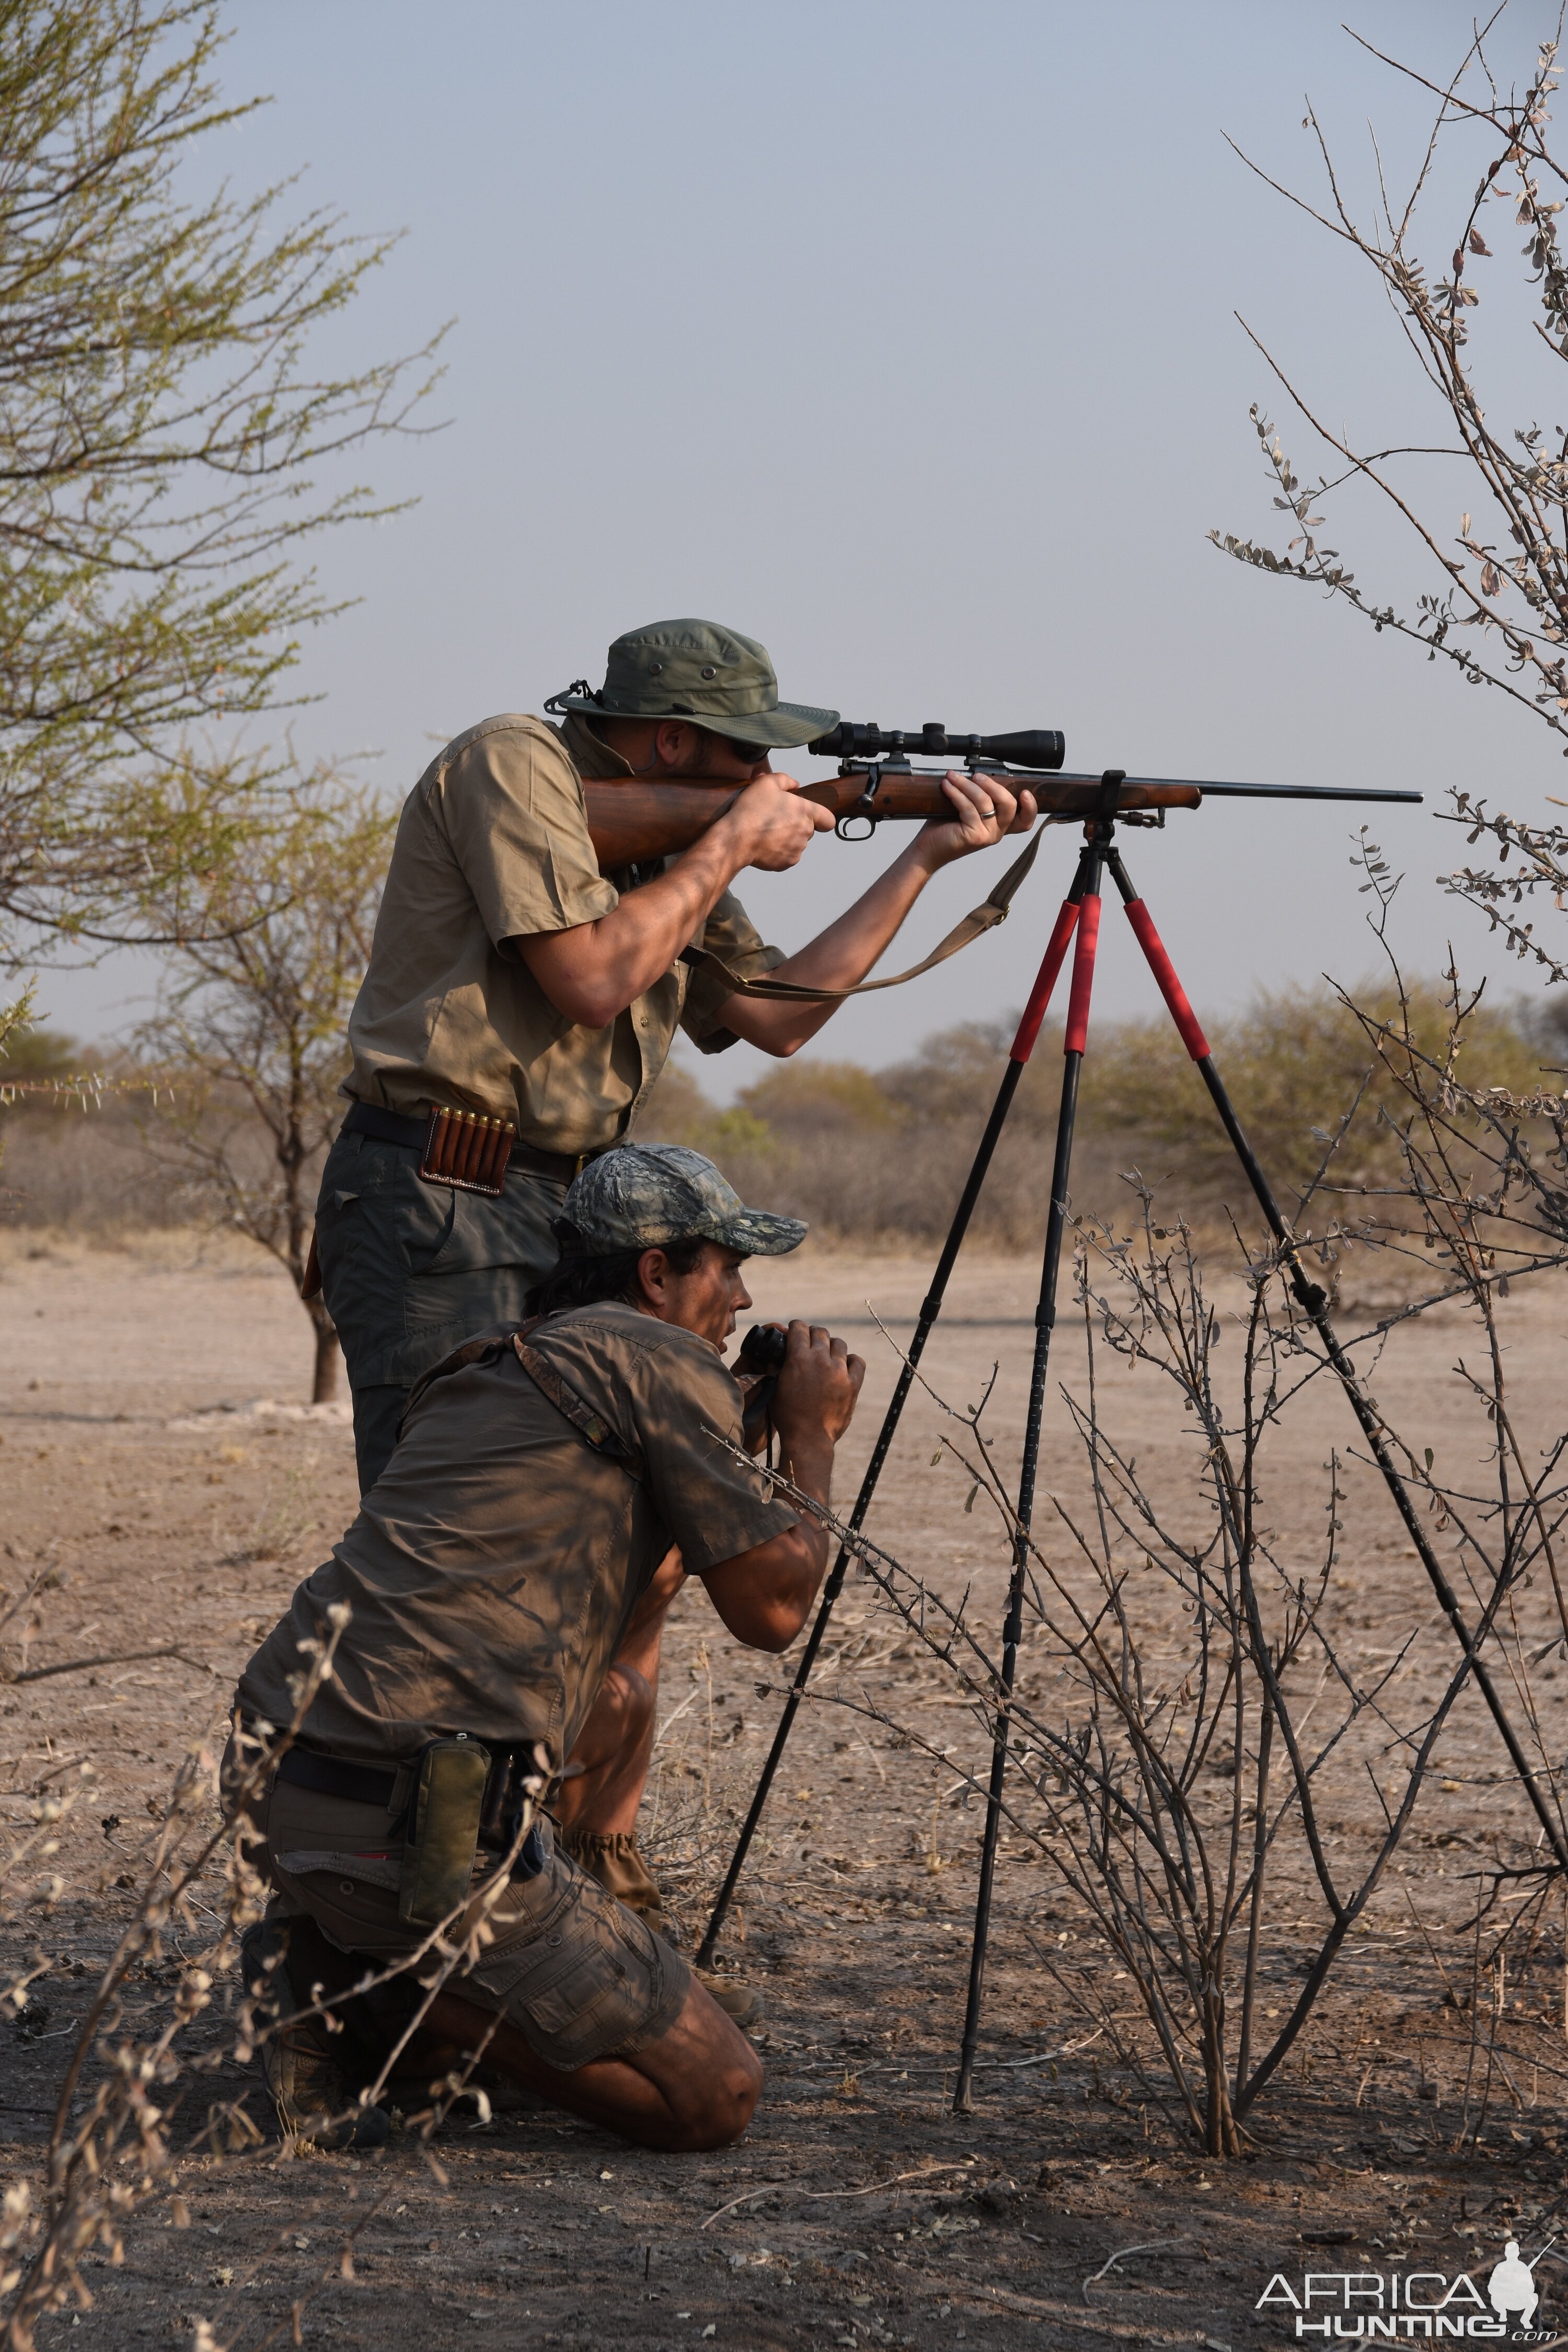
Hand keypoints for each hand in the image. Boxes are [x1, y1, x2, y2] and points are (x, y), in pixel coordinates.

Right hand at [717, 770, 834, 872]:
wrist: (736, 838)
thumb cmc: (751, 812)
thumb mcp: (767, 783)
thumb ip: (785, 780)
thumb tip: (795, 785)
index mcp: (805, 812)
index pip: (828, 819)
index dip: (823, 818)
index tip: (816, 818)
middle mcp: (805, 832)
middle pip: (808, 829)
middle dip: (796, 824)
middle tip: (777, 818)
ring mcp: (797, 849)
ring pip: (797, 842)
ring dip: (787, 837)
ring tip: (768, 831)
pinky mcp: (787, 862)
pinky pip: (787, 855)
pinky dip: (779, 850)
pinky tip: (766, 843)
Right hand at [771, 1321, 864, 1452]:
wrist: (808, 1438)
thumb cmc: (788, 1416)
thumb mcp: (775, 1388)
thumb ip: (778, 1368)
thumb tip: (778, 1358)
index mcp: (798, 1358)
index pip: (799, 1327)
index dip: (796, 1327)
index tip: (796, 1332)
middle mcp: (820, 1359)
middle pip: (820, 1332)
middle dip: (813, 1335)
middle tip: (811, 1344)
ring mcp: (839, 1371)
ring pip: (839, 1343)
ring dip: (831, 1346)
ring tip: (827, 1356)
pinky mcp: (853, 1384)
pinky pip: (857, 1361)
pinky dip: (851, 1361)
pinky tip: (844, 1366)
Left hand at [912, 769, 1036, 868]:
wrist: (928, 849)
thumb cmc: (946, 828)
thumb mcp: (968, 810)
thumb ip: (980, 799)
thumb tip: (979, 775)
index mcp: (999, 826)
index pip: (1024, 821)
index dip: (1031, 807)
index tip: (1026, 792)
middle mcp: (996, 832)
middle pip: (1009, 805)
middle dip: (993, 785)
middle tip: (977, 776)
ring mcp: (987, 835)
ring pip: (985, 802)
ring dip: (967, 785)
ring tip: (953, 776)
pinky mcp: (974, 836)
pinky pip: (968, 808)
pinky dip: (957, 793)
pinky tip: (947, 786)